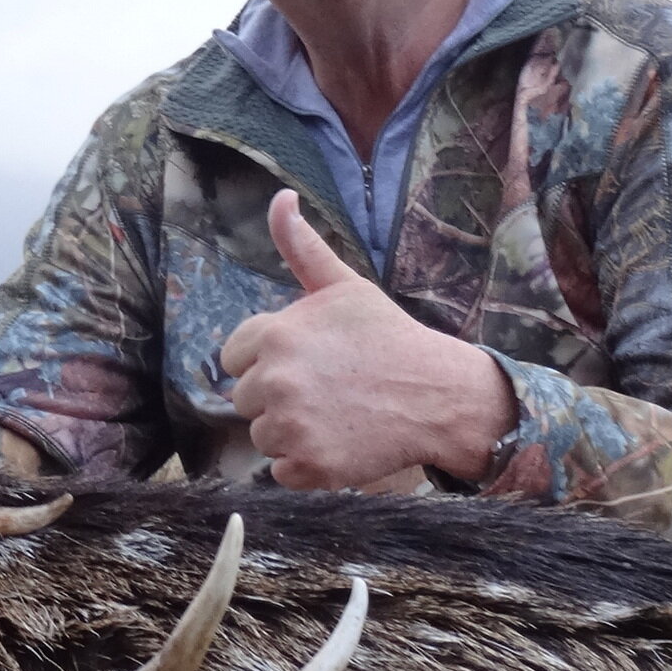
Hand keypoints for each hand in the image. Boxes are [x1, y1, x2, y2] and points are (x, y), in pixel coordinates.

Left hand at [218, 190, 519, 489]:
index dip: (268, 360)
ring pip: (262, 436)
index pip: (234, 357)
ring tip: (335, 415)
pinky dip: (305, 465)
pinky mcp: (307, 467)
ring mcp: (290, 427)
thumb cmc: (388, 338)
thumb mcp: (343, 286)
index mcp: (274, 335)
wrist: (437, 394)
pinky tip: (338, 442)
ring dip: (290, 432)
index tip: (308, 362)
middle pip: (245, 400)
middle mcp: (274, 381)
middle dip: (278, 397)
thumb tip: (280, 198)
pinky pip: (281, 472)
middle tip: (327, 390)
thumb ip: (302, 247)